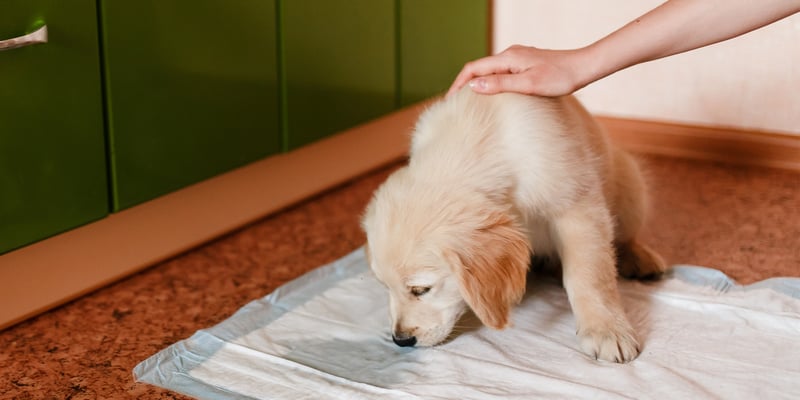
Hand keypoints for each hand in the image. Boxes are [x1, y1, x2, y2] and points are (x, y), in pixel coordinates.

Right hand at [447, 45, 589, 97]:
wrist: (583, 68)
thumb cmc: (560, 78)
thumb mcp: (528, 84)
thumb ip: (500, 85)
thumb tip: (474, 87)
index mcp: (508, 58)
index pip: (473, 69)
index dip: (458, 84)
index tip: (450, 101)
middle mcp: (510, 55)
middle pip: (479, 69)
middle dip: (465, 85)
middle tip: (456, 106)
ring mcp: (518, 59)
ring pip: (490, 72)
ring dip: (478, 86)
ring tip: (471, 105)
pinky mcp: (526, 65)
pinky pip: (502, 74)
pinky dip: (492, 85)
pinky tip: (495, 98)